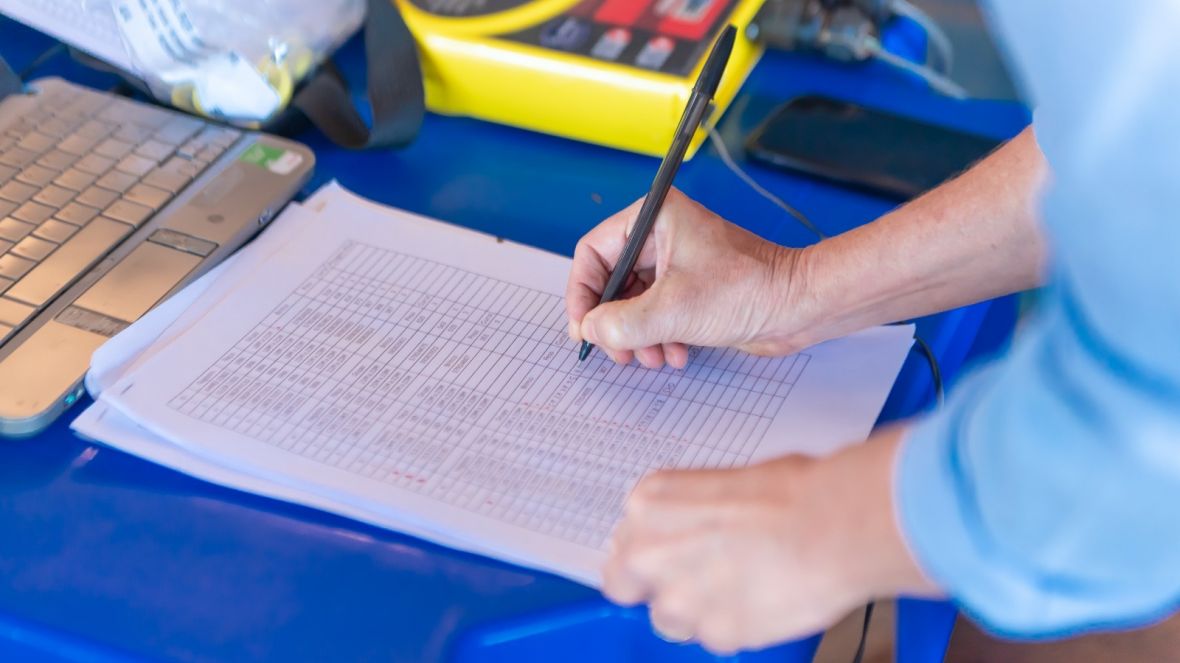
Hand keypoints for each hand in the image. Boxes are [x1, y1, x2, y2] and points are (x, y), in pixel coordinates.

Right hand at [566, 189, 811, 368]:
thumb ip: (619, 324)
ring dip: (637, 335)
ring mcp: (678, 261)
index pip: (594, 252)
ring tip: (651, 357)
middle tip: (616, 351)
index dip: (582, 293)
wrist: (800, 305)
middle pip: (612, 280)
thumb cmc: (749, 290)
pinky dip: (659, 336)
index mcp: (653, 218)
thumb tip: (590, 331)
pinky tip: (675, 355)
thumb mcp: (671, 311)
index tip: (583, 328)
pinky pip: (658, 312)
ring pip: (634, 301)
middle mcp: (662, 234)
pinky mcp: (693, 287)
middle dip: (613, 321)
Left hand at [602, 429, 937, 654]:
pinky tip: (763, 602)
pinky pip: (714, 638)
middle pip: (627, 584)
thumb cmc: (795, 493)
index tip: (671, 556)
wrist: (835, 524)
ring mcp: (679, 597)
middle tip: (697, 580)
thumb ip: (691, 513)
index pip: (624, 542)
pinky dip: (736, 627)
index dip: (652, 553)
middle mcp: (651, 550)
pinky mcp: (714, 633)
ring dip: (696, 611)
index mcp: (650, 503)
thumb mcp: (725, 482)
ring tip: (740, 590)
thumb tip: (696, 528)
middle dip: (658, 585)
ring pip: (669, 620)